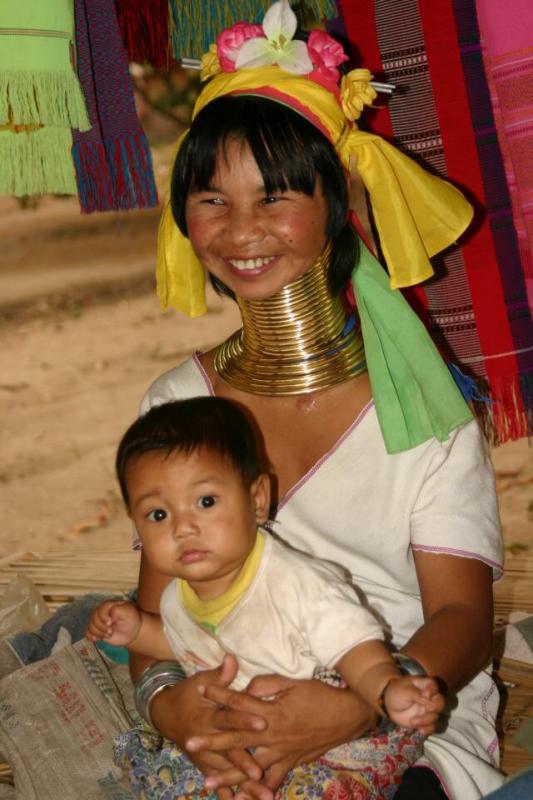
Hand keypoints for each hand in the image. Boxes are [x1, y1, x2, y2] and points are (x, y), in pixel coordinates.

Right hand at [86, 599, 139, 645]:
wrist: (132, 631)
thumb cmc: (131, 619)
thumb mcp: (128, 612)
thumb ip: (118, 610)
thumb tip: (109, 613)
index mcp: (108, 605)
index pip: (100, 610)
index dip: (103, 617)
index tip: (110, 623)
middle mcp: (101, 612)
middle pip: (93, 618)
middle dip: (101, 627)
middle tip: (110, 632)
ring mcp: (98, 621)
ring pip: (90, 626)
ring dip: (98, 633)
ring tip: (108, 635)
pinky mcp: (96, 630)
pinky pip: (87, 633)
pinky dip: (90, 636)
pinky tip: (97, 639)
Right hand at [149, 655, 272, 799]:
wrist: (165, 713)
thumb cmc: (188, 693)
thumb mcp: (202, 680)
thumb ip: (220, 674)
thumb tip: (232, 658)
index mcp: (209, 717)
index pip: (230, 717)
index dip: (245, 719)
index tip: (263, 722)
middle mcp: (207, 739)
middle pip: (230, 752)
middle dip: (245, 763)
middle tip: (261, 774)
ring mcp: (206, 756)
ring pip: (227, 773)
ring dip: (243, 785)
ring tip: (262, 795)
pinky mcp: (205, 765)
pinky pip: (218, 782)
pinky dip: (228, 794)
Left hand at [189, 673, 372, 792]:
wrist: (347, 715)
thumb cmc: (319, 694)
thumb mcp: (293, 681)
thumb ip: (267, 684)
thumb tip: (246, 687)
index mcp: (272, 710)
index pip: (240, 701)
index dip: (220, 694)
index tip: (200, 689)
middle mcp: (273, 734)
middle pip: (236, 738)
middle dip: (212, 741)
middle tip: (189, 744)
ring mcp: (282, 751)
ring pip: (250, 766)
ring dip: (227, 775)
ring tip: (207, 783)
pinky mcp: (291, 762)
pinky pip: (272, 780)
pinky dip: (258, 791)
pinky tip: (243, 799)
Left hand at [383, 675, 444, 734]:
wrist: (389, 705)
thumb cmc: (396, 692)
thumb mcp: (404, 690)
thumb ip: (416, 694)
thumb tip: (428, 699)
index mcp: (423, 686)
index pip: (434, 685)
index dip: (432, 690)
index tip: (425, 695)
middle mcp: (428, 698)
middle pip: (440, 701)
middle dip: (436, 706)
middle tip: (427, 709)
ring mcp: (427, 710)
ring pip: (436, 716)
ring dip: (426, 720)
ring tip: (412, 721)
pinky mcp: (425, 721)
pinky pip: (432, 726)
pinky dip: (428, 729)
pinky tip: (420, 730)